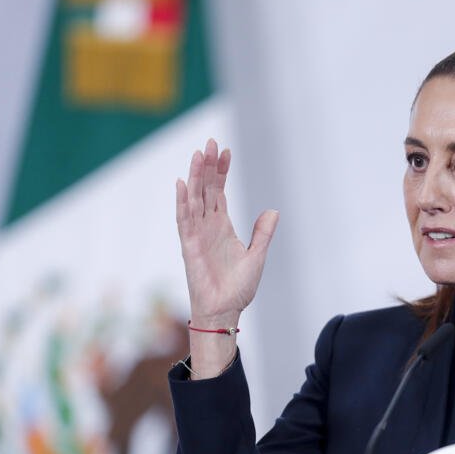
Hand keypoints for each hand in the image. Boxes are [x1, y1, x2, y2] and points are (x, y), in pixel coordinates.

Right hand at [176, 138, 278, 326]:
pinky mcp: (189, 246)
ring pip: (194, 199)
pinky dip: (182, 202)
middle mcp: (207, 226)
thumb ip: (262, 233)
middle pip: (205, 189)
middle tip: (210, 142)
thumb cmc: (238, 288)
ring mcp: (197, 234)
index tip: (225, 151)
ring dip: (195, 177)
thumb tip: (272, 210)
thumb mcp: (256, 256)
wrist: (225, 311)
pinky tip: (182, 184)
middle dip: (207, 166)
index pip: (219, 192)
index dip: (221, 172)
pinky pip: (184, 220)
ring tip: (198, 154)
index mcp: (222, 226)